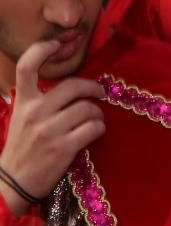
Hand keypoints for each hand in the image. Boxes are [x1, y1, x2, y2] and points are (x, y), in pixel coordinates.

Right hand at [0, 40, 104, 208]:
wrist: (13, 181)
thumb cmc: (22, 147)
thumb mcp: (21, 118)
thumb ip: (38, 100)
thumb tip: (68, 88)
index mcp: (23, 101)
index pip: (26, 66)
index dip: (42, 49)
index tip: (56, 44)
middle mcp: (35, 111)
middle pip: (73, 85)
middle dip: (93, 88)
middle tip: (101, 93)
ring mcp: (49, 129)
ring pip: (88, 109)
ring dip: (97, 114)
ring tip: (93, 121)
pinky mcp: (64, 147)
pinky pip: (94, 128)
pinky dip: (99, 129)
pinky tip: (93, 133)